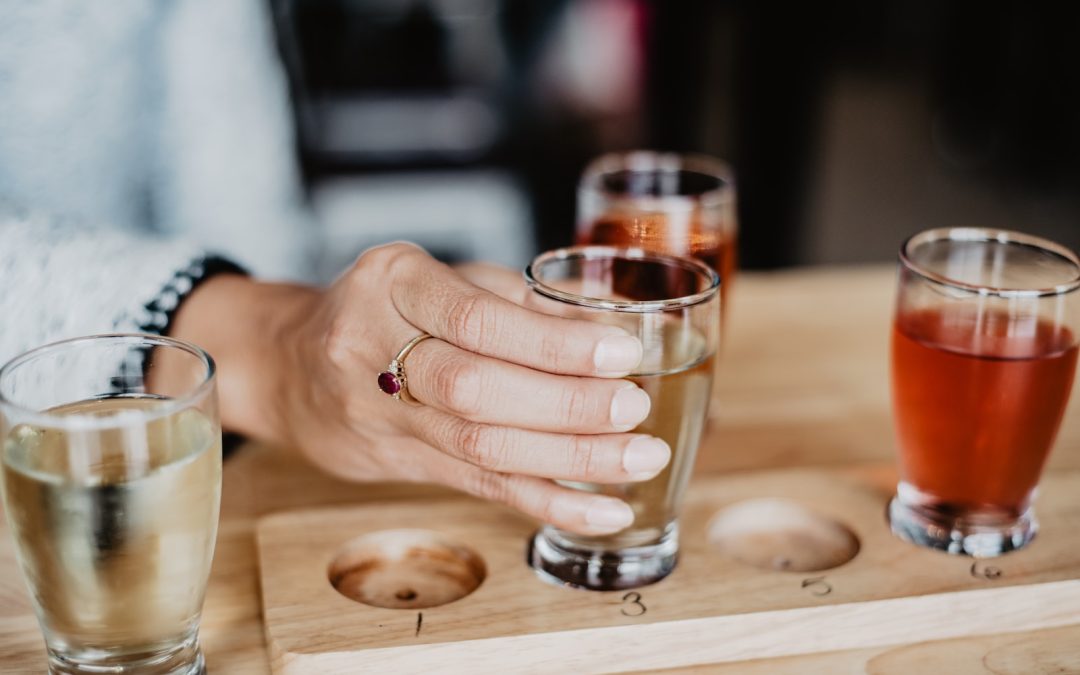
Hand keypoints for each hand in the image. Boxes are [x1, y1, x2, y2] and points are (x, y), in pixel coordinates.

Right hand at [171, 243, 670, 534]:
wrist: (291, 364)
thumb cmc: (384, 309)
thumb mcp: (441, 277)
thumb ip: (518, 299)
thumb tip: (607, 322)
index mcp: (393, 283)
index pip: (476, 319)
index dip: (552, 344)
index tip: (619, 353)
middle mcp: (375, 347)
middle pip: (475, 389)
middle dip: (565, 405)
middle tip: (633, 408)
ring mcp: (380, 412)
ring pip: (479, 445)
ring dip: (570, 458)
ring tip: (637, 458)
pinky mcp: (400, 462)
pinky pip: (480, 486)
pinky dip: (547, 502)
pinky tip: (603, 511)